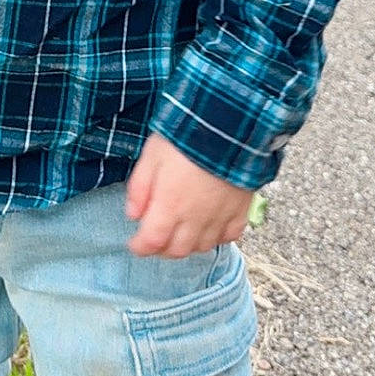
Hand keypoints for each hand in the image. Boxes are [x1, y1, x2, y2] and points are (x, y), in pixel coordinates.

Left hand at [125, 133, 253, 258]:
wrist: (229, 125)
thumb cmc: (186, 137)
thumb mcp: (151, 155)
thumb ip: (139, 187)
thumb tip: (133, 215)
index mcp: (170, 205)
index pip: (152, 242)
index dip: (140, 247)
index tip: (134, 243)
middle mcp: (195, 218)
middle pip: (177, 250)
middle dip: (161, 249)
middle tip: (155, 238)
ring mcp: (220, 216)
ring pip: (202, 247)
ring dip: (188, 245)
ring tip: (179, 233)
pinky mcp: (241, 209)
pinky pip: (230, 236)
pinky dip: (218, 238)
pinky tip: (210, 228)